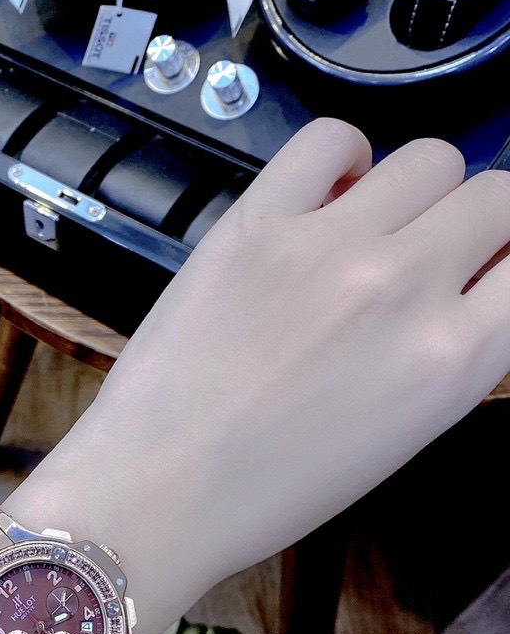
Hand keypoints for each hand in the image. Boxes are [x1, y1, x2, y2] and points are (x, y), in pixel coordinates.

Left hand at [7, 117, 509, 633]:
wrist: (156, 491)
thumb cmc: (269, 492)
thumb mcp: (397, 438)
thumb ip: (449, 355)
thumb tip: (472, 292)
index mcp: (452, 362)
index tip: (490, 272)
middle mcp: (404, 287)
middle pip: (495, 196)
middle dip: (479, 225)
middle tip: (438, 254)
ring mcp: (328, 245)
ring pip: (429, 158)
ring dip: (418, 192)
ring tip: (377, 230)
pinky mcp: (255, 222)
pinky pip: (331, 140)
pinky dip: (343, 160)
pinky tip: (327, 198)